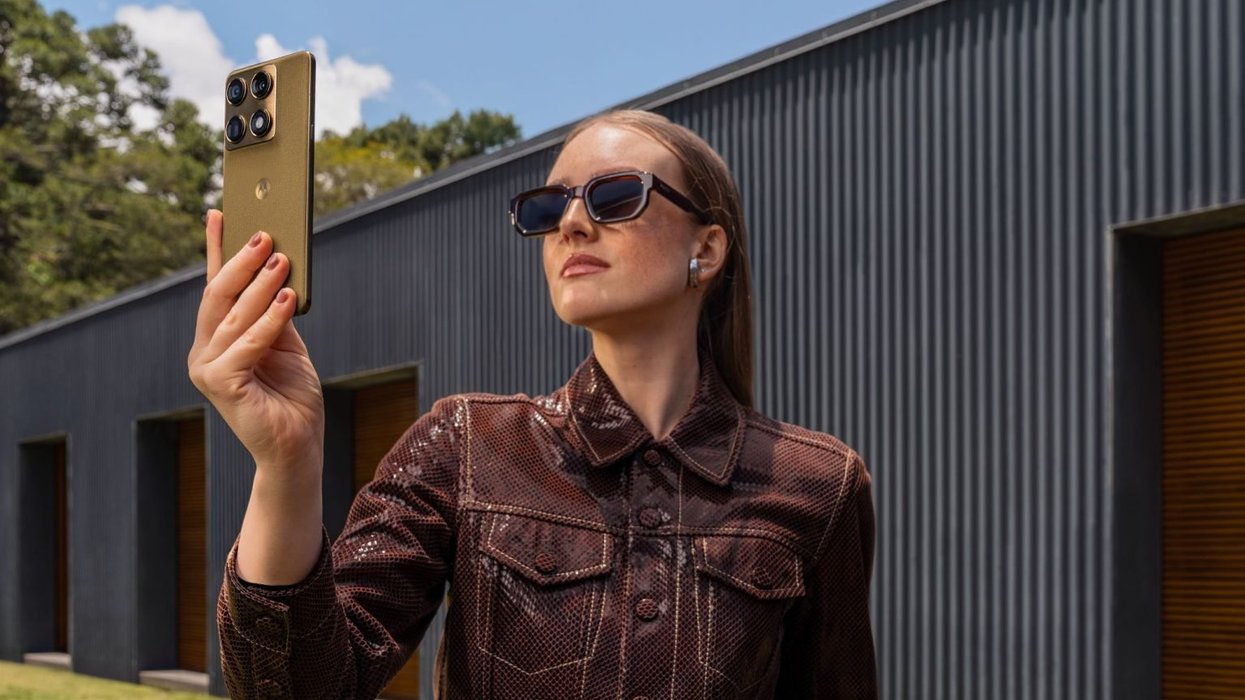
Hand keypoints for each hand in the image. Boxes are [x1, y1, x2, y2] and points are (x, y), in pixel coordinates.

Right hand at [187, 209, 323, 472]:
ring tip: (281, 258)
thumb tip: (278, 267)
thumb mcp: (286, 345)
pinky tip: (289, 298)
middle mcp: (204, 351)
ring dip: (260, 284)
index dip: (217, 250)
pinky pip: (248, 342)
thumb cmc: (291, 396)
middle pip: (218, 296)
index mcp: (216, 339)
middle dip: (241, 261)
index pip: (215, 287)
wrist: (296, 447)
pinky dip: (270, 318)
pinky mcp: (221, 385)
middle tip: (265, 233)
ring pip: (233, 315)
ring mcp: (207, 369)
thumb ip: (276, 312)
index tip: (220, 213)